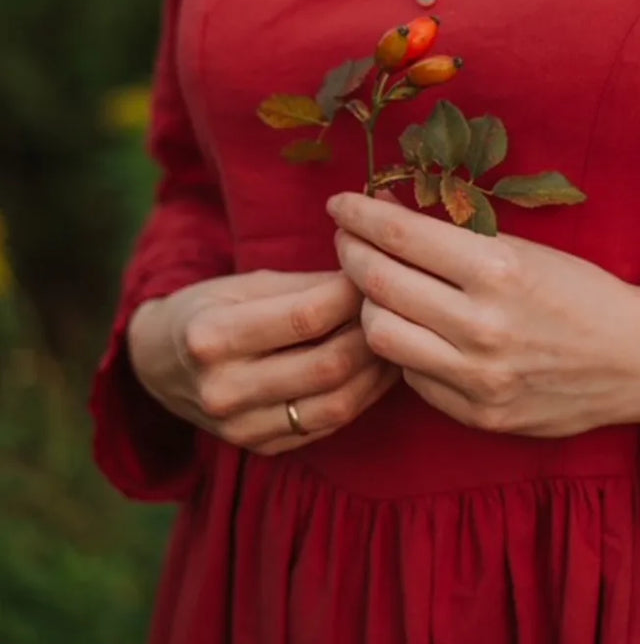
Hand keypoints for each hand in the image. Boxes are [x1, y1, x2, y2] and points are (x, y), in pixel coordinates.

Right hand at [127, 269, 398, 455]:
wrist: (160, 365)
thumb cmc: (208, 309)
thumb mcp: (242, 285)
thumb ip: (305, 287)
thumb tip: (368, 281)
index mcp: (211, 336)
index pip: (306, 316)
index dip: (352, 295)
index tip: (375, 276)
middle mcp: (223, 389)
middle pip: (328, 364)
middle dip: (373, 333)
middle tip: (394, 308)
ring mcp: (241, 427)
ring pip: (337, 403)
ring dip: (377, 371)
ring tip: (395, 339)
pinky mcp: (260, 447)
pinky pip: (328, 425)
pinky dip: (362, 396)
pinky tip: (375, 370)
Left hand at [328, 192, 639, 437]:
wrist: (636, 360)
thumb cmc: (579, 291)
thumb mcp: (521, 250)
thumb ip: (453, 237)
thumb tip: (385, 214)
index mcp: (497, 270)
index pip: (400, 235)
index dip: (358, 214)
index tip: (339, 204)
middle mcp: (482, 325)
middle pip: (377, 283)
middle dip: (350, 252)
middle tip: (346, 239)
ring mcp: (478, 377)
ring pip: (380, 336)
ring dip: (368, 305)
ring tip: (377, 289)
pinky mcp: (479, 414)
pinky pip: (411, 377)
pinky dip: (405, 349)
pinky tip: (415, 331)